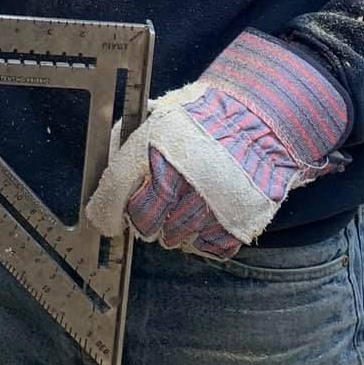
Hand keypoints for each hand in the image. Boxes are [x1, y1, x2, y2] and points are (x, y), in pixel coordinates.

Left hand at [85, 31, 348, 257]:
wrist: (259, 121)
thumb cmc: (205, 118)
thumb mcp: (158, 117)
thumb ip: (127, 144)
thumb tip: (104, 176)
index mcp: (153, 149)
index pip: (113, 195)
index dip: (106, 211)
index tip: (108, 217)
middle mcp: (177, 181)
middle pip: (142, 225)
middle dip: (144, 219)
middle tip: (155, 204)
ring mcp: (206, 207)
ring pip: (173, 239)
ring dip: (175, 227)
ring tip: (188, 201)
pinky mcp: (233, 225)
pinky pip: (205, 247)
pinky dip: (203, 236)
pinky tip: (208, 213)